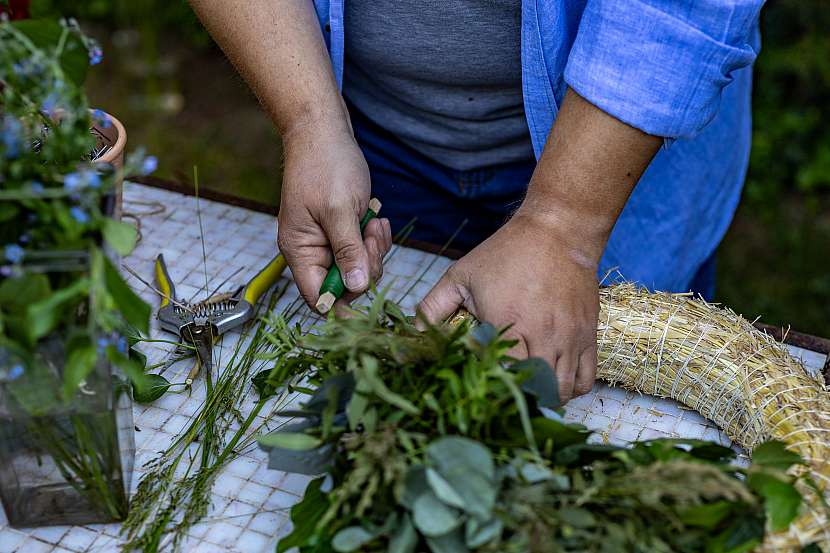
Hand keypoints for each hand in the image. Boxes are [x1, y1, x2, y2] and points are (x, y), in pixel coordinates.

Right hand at [277, 118, 391, 310]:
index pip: (318, 297)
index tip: (369, 291)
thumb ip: (348, 251)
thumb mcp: (340, 210)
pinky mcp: (340, 229)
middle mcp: (310, 250)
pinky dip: (373, 237)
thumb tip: (357, 288)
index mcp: (300, 250)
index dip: (343, 302)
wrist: (322, 130)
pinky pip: (361, 248)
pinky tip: (375, 217)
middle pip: (343, 284)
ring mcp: (326, 240)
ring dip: (372, 248)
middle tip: (373, 237)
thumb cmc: (325, 165)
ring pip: (357, 266)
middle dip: (366, 265)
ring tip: (375, 221)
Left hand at [418, 211, 599, 402]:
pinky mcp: (588, 334)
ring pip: (563, 390)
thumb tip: (412, 332)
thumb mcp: (461, 275)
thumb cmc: (506, 253)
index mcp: (508, 322)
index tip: (482, 384)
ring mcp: (570, 337)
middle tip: (505, 392)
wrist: (558, 230)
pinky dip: (571, 387)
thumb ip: (433, 306)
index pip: (504, 376)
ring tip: (529, 388)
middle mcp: (543, 334)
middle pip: (536, 390)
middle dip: (519, 397)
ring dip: (545, 396)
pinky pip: (586, 378)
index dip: (492, 386)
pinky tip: (554, 379)